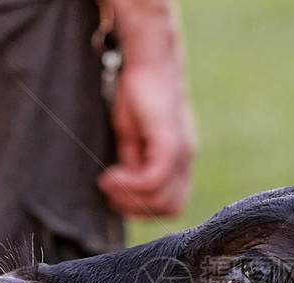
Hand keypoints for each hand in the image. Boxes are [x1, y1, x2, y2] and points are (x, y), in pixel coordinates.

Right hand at [97, 0, 196, 217]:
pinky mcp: (170, 141)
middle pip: (170, 208)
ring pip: (163, 198)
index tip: (117, 197)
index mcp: (180, 163)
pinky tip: (112, 175)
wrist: (150, 61)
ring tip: (108, 181)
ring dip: (131, 197)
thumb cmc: (138, 97)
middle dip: (136, 208)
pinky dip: (131, 183)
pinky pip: (155, 178)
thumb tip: (124, 191)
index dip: (143, 210)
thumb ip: (134, 165)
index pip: (172, 206)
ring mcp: (181, 152)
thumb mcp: (133, 140)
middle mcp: (185, 161)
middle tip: (110, 192)